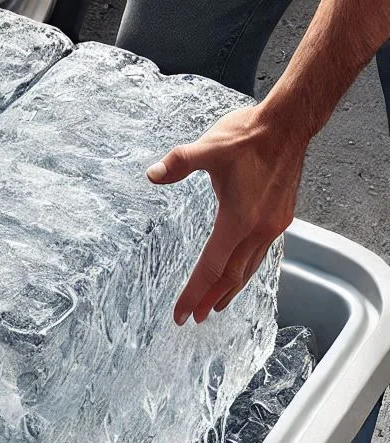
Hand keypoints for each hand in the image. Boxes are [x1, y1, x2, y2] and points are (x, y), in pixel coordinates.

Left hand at [147, 105, 308, 324]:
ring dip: (230, 290)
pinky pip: (260, 255)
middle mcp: (259, 228)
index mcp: (239, 219)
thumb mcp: (208, 147)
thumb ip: (179, 162)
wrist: (289, 124)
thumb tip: (152, 173)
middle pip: (230, 276)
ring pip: (249, 269)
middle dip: (210, 299)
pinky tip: (239, 276)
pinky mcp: (280, 219)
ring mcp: (273, 225)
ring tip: (215, 306)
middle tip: (194, 318)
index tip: (181, 314)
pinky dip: (246, 272)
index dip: (193, 293)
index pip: (210, 268)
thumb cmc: (249, 136)